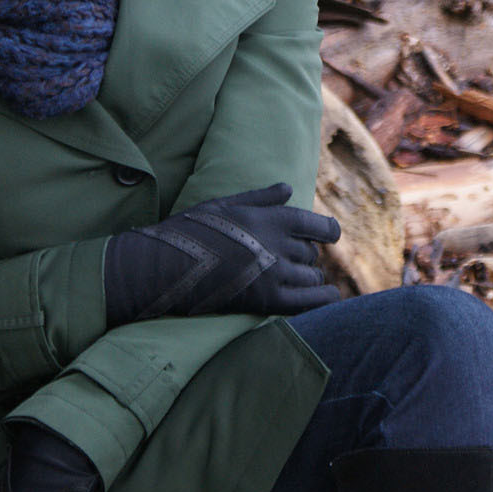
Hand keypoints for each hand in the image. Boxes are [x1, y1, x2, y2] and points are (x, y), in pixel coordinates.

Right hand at [103, 183, 342, 325]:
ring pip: (311, 277)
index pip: (319, 226)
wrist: (163, 265)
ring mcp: (275, 274)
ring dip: (307, 278)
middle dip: (304, 257)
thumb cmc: (191, 230)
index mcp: (272, 218)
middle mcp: (279, 244)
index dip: (328, 232)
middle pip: (311, 254)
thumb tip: (288, 188)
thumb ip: (261, 198)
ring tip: (292, 279)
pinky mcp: (267, 300)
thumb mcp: (224, 203)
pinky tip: (328, 297)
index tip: (328, 236)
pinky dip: (323, 300)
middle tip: (287, 261)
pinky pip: (309, 303)